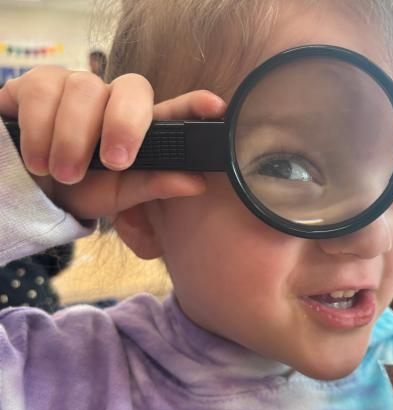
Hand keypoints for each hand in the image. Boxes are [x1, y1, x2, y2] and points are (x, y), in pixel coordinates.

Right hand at [0, 66, 224, 219]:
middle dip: (124, 124)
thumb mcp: (118, 195)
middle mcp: (114, 100)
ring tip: (64, 173)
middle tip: (114, 162)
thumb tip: (197, 182)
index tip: (215, 107)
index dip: (194, 103)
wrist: (29, 188)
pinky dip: (39, 129)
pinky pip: (42, 90)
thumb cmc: (83, 188)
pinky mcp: (38, 83)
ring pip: (84, 88)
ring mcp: (78, 87)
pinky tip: (38, 159)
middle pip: (132, 87)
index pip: (174, 107)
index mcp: (142, 127)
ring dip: (73, 137)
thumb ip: (154, 185)